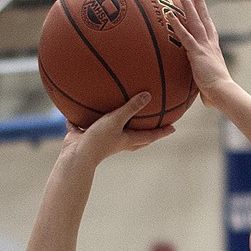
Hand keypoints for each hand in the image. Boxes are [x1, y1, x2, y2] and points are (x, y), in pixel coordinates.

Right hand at [60, 94, 175, 160]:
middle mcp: (117, 142)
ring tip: (121, 118)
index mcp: (127, 140)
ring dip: (119, 128)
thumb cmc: (99, 139)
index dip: (162, 132)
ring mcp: (102, 141)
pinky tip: (81, 108)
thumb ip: (131, 107)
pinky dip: (87, 120)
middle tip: (154, 129)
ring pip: (115, 134)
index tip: (173, 129)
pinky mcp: (87, 138)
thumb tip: (148, 95)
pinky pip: (88, 126)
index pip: (149, 136)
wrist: (77, 155)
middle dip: (145, 135)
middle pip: (136, 140)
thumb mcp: (116, 120)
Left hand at [177, 0, 232, 102]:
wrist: (223, 92)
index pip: (209, 30)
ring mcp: (204, 47)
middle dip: (199, 4)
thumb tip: (207, 101)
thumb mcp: (211, 88)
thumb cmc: (219, 93)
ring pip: (196, 22)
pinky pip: (185, 36)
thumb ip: (206, 90)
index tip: (203, 7)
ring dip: (189, 7)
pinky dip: (177, 25)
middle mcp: (210, 45)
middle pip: (204, 19)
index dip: (206, 17)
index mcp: (214, 50)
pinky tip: (170, 15)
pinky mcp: (197, 52)